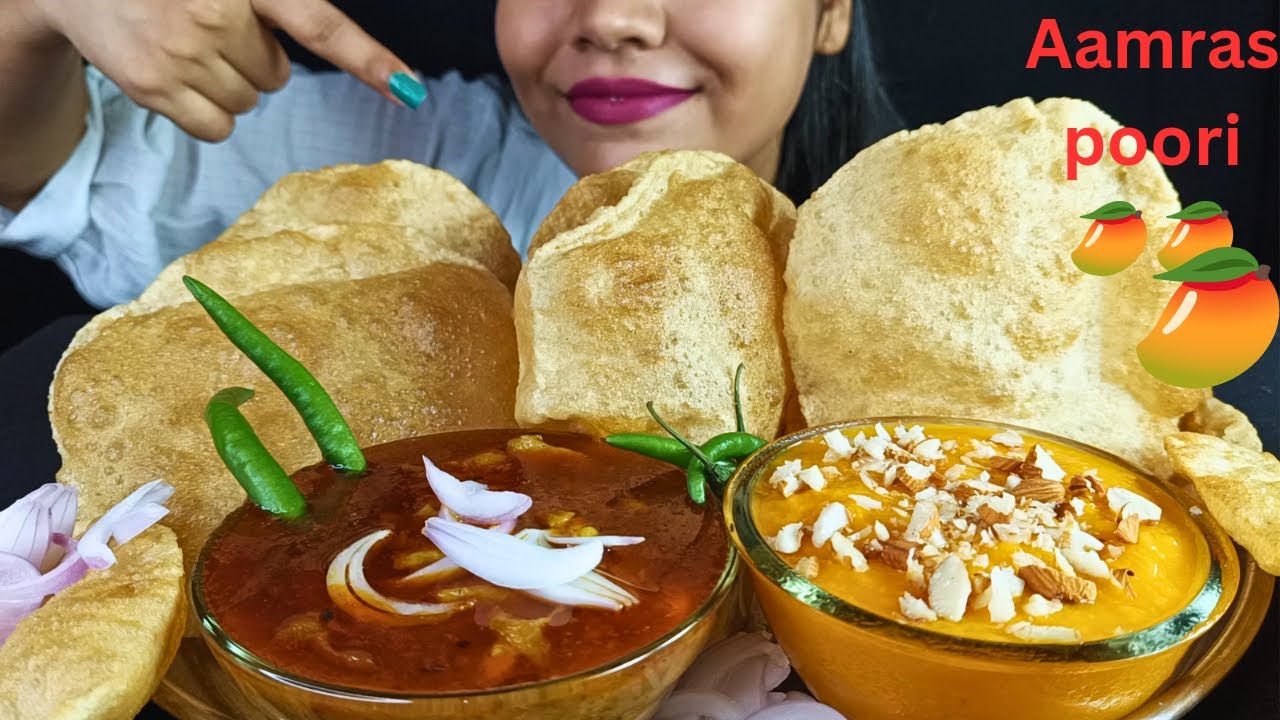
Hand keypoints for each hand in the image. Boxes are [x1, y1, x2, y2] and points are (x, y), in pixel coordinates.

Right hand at [31, 0, 415, 140]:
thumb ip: (269, 8)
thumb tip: (296, 62)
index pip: (321, 26)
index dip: (371, 61)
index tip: (411, 91)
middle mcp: (216, 12)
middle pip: (277, 77)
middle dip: (250, 57)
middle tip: (205, 26)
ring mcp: (182, 51)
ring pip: (248, 103)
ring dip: (225, 82)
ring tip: (182, 43)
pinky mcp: (152, 85)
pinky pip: (217, 128)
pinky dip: (203, 111)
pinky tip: (173, 73)